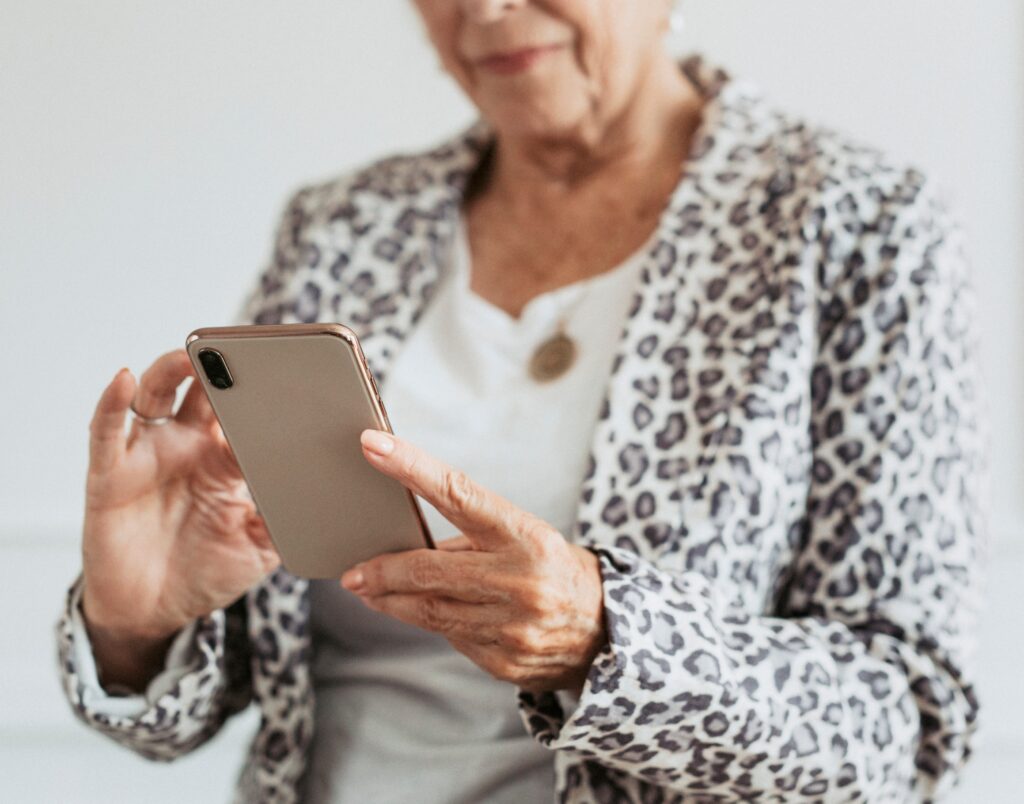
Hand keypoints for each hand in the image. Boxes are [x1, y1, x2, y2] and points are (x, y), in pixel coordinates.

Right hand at [81, 350, 279, 645]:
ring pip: (158, 395)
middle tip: (245, 346)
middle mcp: (188, 447)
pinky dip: (113, 402)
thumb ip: (288, 520)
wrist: (153, 612)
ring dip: (172, 369)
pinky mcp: (110, 473)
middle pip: (206, 391)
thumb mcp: (260, 548)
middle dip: (224, 367)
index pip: (249, 413)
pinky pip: (107, 431)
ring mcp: (149, 455)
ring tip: (192, 353)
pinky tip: (126, 379)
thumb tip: (326, 498)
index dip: (267, 392)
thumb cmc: (206, 572)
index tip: (295, 370)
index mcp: (226, 459)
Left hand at [341, 428, 606, 693]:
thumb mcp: (525, 538)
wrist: (605, 629)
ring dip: (391, 601)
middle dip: (382, 570)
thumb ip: (469, 539)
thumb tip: (404, 544)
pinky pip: (451, 638)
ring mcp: (512, 625)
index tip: (373, 446)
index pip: (458, 494)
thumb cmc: (553, 568)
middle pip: (427, 570)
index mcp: (525, 535)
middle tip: (352, 571)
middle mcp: (520, 580)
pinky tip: (422, 614)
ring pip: (429, 611)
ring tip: (369, 590)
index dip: (412, 468)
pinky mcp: (504, 661)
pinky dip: (431, 623)